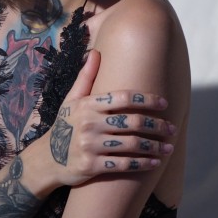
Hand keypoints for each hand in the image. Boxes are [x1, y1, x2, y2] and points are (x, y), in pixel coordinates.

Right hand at [47, 50, 174, 185]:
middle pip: (133, 122)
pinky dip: (142, 164)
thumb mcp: (71, 101)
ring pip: (131, 144)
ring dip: (154, 146)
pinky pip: (123, 164)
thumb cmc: (64, 126)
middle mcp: (89, 123)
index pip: (124, 97)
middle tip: (172, 128)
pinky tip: (155, 162)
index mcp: (88, 105)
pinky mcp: (91, 166)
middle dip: (157, 126)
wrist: (46, 159)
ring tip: (168, 147)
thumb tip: (95, 52)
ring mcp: (90, 145)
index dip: (147, 99)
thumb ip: (86, 77)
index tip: (164, 103)